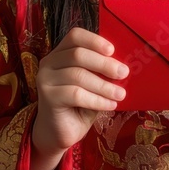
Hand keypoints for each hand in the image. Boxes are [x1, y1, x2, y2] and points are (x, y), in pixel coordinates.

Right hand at [31, 27, 127, 167]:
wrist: (60, 132)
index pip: (75, 36)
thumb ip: (100, 71)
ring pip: (78, 76)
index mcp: (60, 53)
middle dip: (104, 64)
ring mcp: (45, 80)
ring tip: (120, 94)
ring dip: (103, 85)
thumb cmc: (79, 105)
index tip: (112, 50)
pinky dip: (97, 100)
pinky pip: (76, 94)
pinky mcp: (48, 97)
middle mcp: (49, 63)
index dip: (94, 40)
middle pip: (78, 55)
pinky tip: (110, 105)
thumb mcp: (92, 83)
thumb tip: (123, 65)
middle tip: (123, 73)